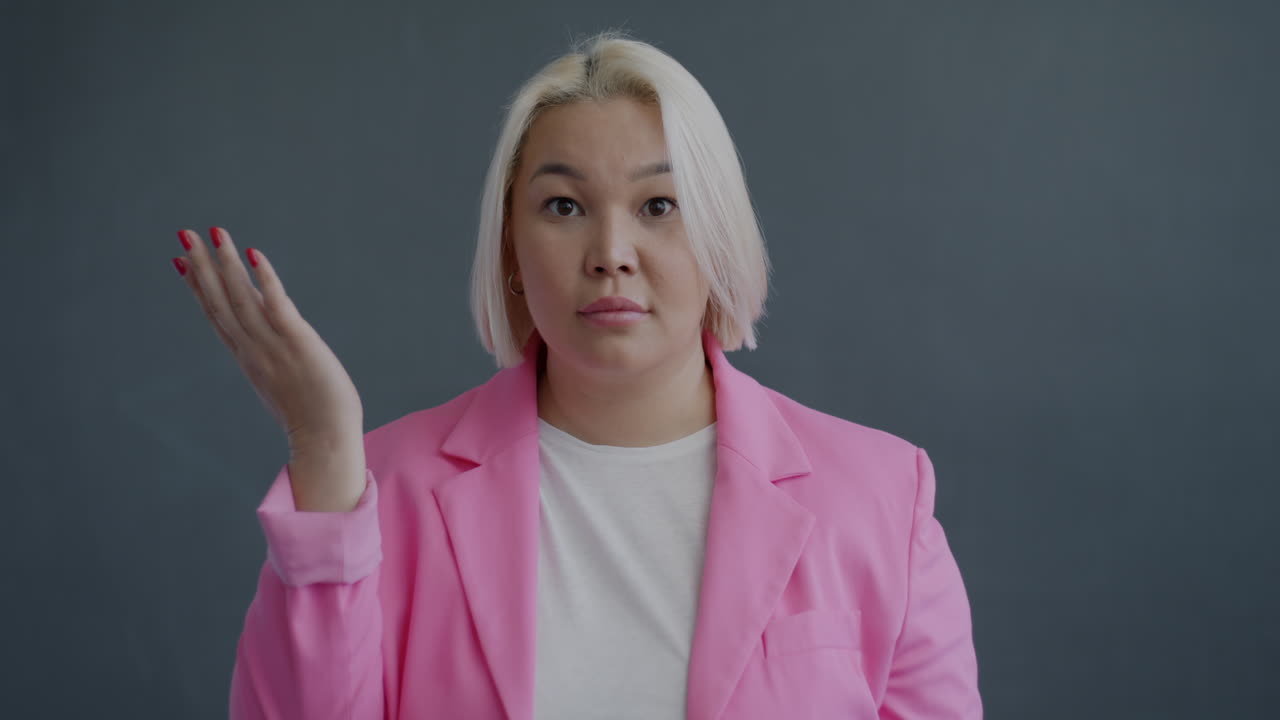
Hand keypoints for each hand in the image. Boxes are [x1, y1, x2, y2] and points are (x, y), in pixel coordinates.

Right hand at [172, 227, 363, 452]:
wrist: (325, 440)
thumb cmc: (314, 419)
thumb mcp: (284, 384)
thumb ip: (274, 359)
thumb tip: (279, 340)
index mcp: (248, 358)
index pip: (217, 316)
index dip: (198, 287)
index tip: (181, 261)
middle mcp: (253, 349)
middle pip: (221, 301)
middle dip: (202, 266)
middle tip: (185, 233)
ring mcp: (273, 345)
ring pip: (242, 298)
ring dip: (226, 263)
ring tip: (213, 233)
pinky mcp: (297, 342)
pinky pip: (277, 305)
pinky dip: (265, 279)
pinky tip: (253, 254)